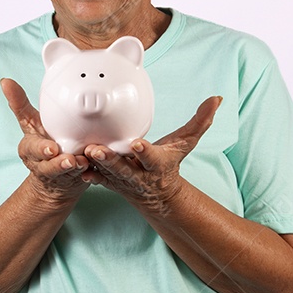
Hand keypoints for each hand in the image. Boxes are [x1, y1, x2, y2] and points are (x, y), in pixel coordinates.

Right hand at [0, 78, 90, 202]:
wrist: (54, 178)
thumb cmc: (43, 143)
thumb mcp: (30, 123)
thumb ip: (19, 104)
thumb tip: (5, 81)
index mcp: (30, 149)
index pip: (33, 149)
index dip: (42, 150)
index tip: (51, 149)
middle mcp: (42, 164)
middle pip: (48, 166)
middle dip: (58, 163)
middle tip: (69, 159)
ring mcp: (59, 174)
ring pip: (66, 173)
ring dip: (74, 168)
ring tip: (82, 163)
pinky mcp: (74, 180)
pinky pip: (82, 178)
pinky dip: (87, 174)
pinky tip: (93, 168)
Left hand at [82, 96, 222, 213]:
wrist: (157, 194)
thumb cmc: (170, 162)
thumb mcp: (186, 144)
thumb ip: (200, 121)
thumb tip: (217, 99)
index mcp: (157, 163)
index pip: (152, 157)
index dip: (144, 151)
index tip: (136, 143)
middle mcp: (139, 174)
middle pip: (124, 168)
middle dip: (111, 160)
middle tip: (98, 149)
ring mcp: (122, 180)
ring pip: (106, 172)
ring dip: (95, 164)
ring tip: (85, 151)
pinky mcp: (109, 182)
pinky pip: (97, 178)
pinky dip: (87, 172)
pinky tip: (75, 165)